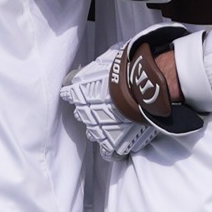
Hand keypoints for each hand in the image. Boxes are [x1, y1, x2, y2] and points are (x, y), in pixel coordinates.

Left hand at [59, 25, 194, 158]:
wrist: (143, 86)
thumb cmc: (128, 68)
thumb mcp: (109, 59)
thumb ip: (103, 66)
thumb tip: (109, 60)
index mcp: (78, 90)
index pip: (68, 93)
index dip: (78, 93)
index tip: (87, 91)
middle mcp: (83, 111)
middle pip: (82, 114)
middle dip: (93, 111)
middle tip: (109, 106)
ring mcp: (96, 129)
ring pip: (94, 133)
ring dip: (104, 129)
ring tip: (119, 124)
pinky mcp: (112, 143)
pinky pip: (109, 152)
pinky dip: (115, 149)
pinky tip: (122, 145)